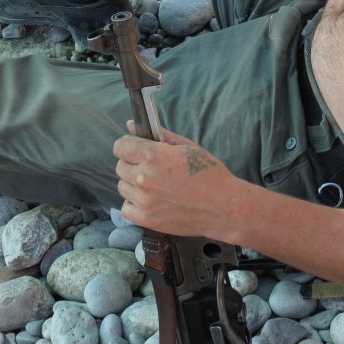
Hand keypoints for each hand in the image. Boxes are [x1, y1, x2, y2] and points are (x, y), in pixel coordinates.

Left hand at [113, 122, 233, 236]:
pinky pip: (126, 208)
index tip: (134, 149)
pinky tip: (151, 200)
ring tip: (155, 186)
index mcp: (154, 156)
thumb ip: (159, 135)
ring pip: (123, 187)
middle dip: (132, 164)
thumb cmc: (209, 173)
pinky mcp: (146, 219)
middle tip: (151, 168)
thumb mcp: (188, 147)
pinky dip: (135, 204)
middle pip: (120, 167)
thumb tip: (131, 125)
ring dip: (134, 184)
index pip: (121, 146)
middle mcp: (144, 177)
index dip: (128, 146)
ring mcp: (144, 200)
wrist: (223, 206)